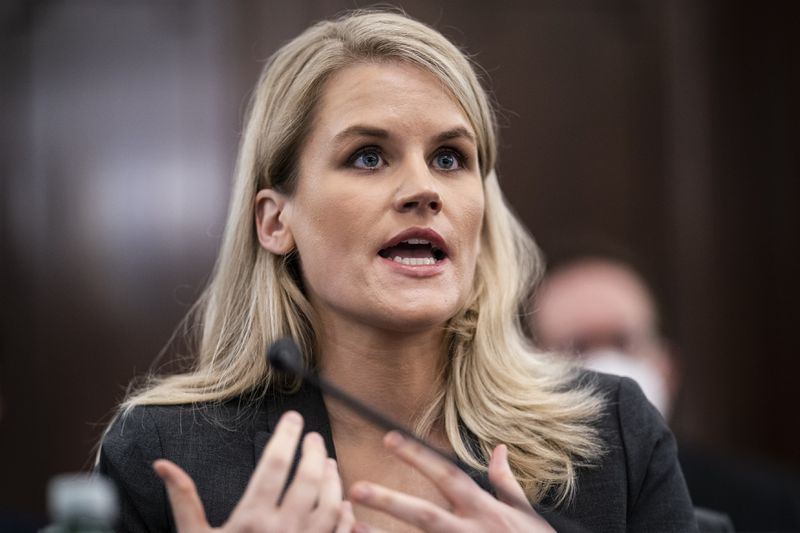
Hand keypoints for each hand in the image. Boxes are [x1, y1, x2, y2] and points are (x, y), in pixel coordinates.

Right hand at [153, 411, 355, 531]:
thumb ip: (183, 500)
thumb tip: (163, 464)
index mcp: (251, 521)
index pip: (274, 464)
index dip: (285, 436)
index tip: (293, 418)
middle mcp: (282, 532)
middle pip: (309, 478)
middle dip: (315, 451)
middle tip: (314, 437)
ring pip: (331, 504)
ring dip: (333, 480)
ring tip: (328, 463)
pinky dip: (345, 515)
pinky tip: (341, 502)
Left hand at [349, 432, 554, 531]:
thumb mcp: (528, 514)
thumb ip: (506, 482)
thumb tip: (499, 449)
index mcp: (485, 510)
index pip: (447, 475)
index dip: (418, 455)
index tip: (389, 438)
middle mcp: (471, 532)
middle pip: (425, 514)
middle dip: (390, 500)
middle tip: (356, 487)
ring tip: (351, 525)